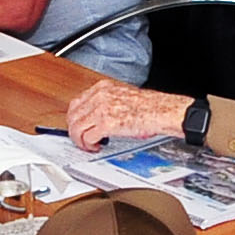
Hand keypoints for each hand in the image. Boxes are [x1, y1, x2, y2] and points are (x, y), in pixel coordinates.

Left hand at [67, 80, 191, 151]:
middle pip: (72, 115)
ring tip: (88, 145)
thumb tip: (96, 116)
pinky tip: (96, 147)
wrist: (161, 111)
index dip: (75, 118)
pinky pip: (87, 137)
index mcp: (103, 87)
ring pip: (76, 128)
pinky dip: (88, 145)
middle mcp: (100, 96)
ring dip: (79, 140)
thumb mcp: (123, 96)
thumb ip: (107, 102)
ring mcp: (101, 109)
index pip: (77, 102)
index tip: (78, 126)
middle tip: (81, 139)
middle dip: (74, 130)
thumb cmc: (149, 106)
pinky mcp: (107, 123)